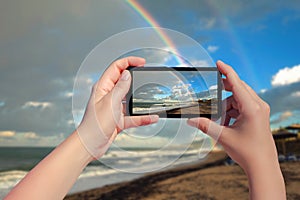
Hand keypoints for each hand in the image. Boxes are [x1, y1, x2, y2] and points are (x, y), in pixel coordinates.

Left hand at [77, 57, 158, 158]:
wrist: (89, 145)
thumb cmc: (94, 125)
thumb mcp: (110, 103)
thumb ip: (120, 88)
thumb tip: (127, 74)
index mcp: (103, 87)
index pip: (116, 68)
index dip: (129, 62)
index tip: (142, 62)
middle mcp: (108, 96)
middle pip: (123, 81)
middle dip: (136, 78)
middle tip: (147, 75)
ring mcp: (113, 108)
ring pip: (129, 99)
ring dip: (140, 99)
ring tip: (150, 97)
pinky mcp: (118, 119)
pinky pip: (133, 116)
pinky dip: (142, 117)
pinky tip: (152, 118)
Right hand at [187, 61, 284, 198]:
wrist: (262, 166)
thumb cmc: (247, 151)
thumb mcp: (223, 136)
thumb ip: (205, 125)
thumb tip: (190, 120)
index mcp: (252, 108)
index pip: (237, 83)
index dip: (226, 71)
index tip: (218, 63)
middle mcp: (258, 106)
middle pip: (238, 89)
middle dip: (224, 92)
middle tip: (212, 92)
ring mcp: (260, 110)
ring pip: (239, 99)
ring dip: (227, 107)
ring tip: (221, 122)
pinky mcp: (259, 115)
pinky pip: (243, 106)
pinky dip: (232, 111)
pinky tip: (227, 123)